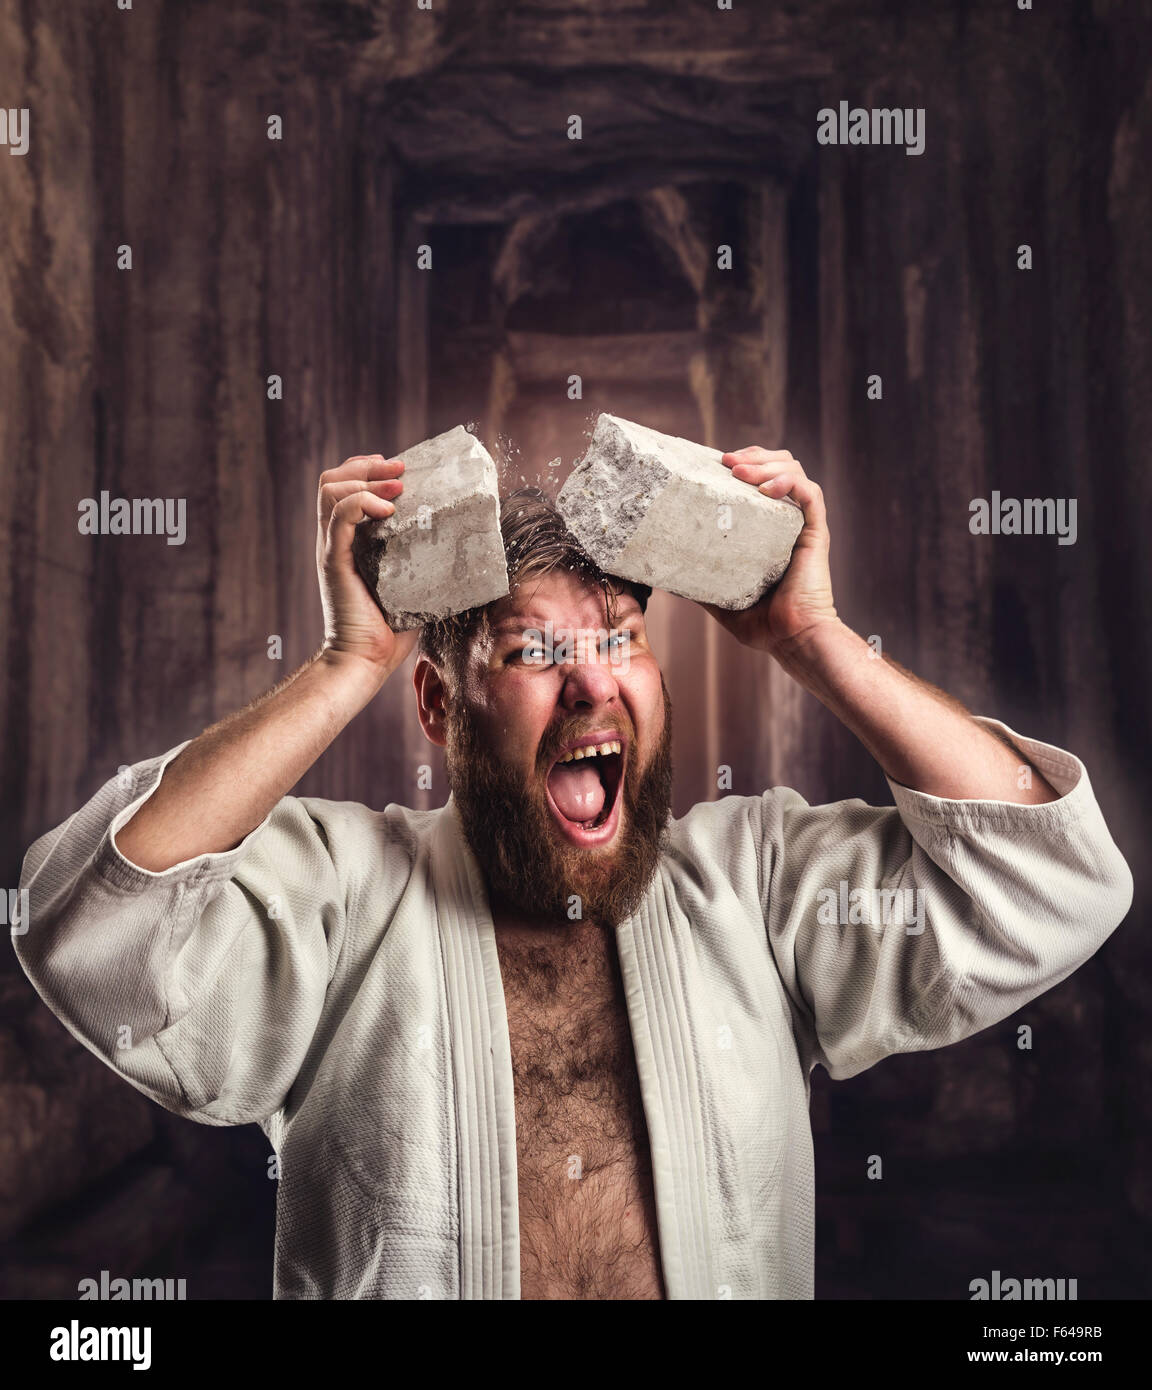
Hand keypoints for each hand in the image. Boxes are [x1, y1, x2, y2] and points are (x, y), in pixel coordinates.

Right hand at [316, 454, 417, 675]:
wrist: (366, 660)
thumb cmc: (391, 629)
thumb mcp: (413, 583)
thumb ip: (426, 561)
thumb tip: (468, 547)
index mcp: (350, 540)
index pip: (344, 487)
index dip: (366, 468)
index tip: (398, 468)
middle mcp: (336, 539)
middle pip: (333, 479)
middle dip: (367, 465)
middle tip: (400, 468)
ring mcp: (332, 548)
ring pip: (331, 489)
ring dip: (366, 479)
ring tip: (398, 487)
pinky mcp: (334, 560)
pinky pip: (339, 516)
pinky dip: (363, 503)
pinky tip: (389, 511)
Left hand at [699, 447, 839, 655]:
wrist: (792, 639)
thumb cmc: (764, 626)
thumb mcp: (723, 600)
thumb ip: (702, 585)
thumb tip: (667, 579)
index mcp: (770, 529)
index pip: (762, 480)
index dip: (745, 464)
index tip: (718, 463)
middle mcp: (788, 521)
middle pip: (781, 465)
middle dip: (755, 455)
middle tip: (727, 461)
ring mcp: (803, 525)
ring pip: (795, 471)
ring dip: (767, 463)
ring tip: (740, 472)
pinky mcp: (816, 533)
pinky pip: (810, 494)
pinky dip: (789, 482)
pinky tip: (767, 489)